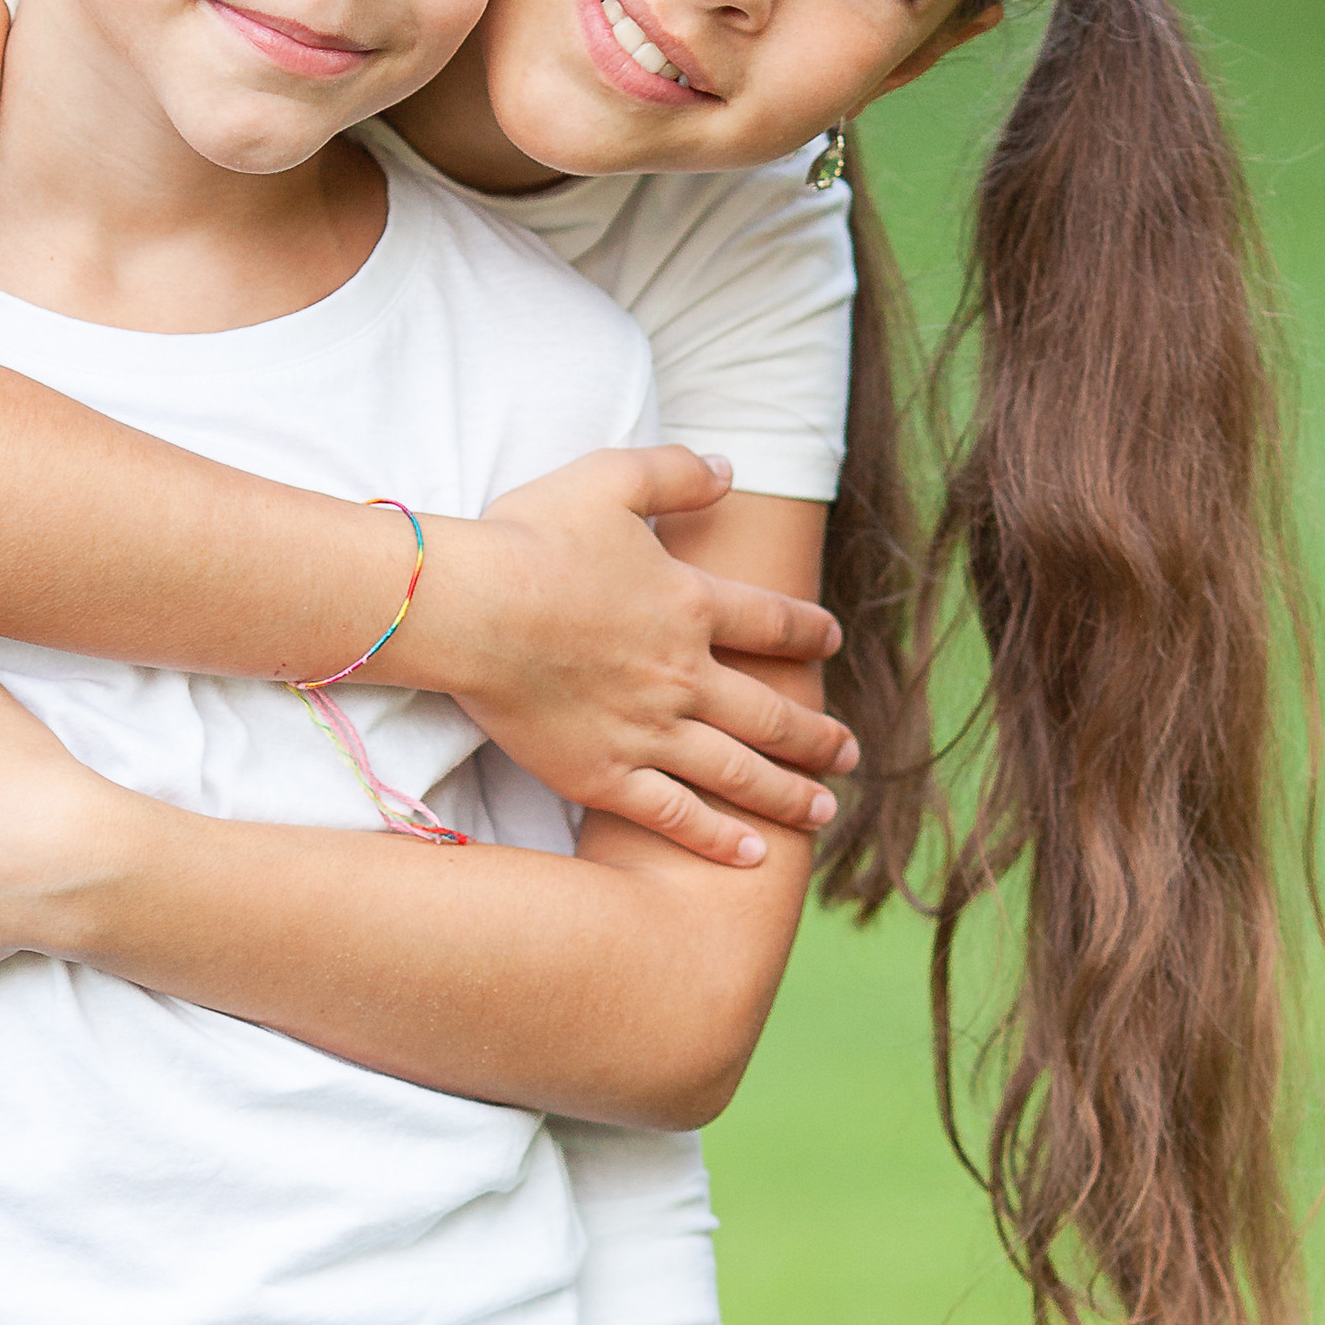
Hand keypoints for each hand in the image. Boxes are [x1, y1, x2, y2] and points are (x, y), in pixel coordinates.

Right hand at [442, 449, 853, 869]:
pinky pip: (676, 815)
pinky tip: (752, 856)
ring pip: (738, 771)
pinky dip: (718, 839)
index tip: (831, 644)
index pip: (771, 624)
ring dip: (789, 793)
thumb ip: (674, 474)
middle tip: (851, 753)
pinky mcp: (604, 776)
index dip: (808, 632)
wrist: (473, 609)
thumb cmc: (529, 538)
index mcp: (690, 605)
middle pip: (771, 713)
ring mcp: (648, 732)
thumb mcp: (608, 478)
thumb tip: (728, 469)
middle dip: (818, 736)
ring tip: (824, 810)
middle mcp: (684, 676)